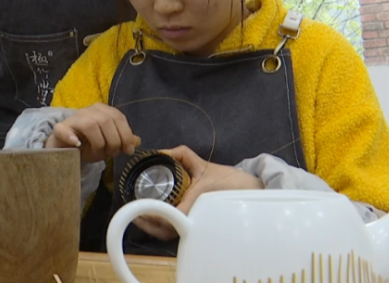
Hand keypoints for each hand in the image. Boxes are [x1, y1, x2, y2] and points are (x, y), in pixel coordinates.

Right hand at [45, 103, 140, 161]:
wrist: (66, 150)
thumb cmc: (89, 145)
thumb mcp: (109, 144)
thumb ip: (123, 141)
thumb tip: (137, 141)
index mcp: (102, 110)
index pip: (118, 117)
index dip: (126, 134)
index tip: (128, 150)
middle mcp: (88, 111)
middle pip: (106, 121)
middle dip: (113, 141)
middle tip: (111, 154)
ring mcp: (73, 119)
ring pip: (90, 125)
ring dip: (98, 143)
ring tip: (98, 153)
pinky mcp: (59, 129)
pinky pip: (63, 129)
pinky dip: (71, 136)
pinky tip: (78, 144)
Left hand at [132, 145, 264, 240]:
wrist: (254, 192)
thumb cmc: (231, 182)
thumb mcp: (204, 165)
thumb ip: (183, 155)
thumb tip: (160, 152)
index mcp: (195, 206)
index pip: (168, 218)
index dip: (151, 216)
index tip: (139, 209)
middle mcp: (195, 220)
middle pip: (166, 232)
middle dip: (148, 225)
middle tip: (134, 212)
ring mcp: (199, 227)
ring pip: (172, 235)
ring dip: (156, 229)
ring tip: (142, 216)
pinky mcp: (201, 228)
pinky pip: (179, 232)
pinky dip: (166, 228)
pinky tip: (158, 218)